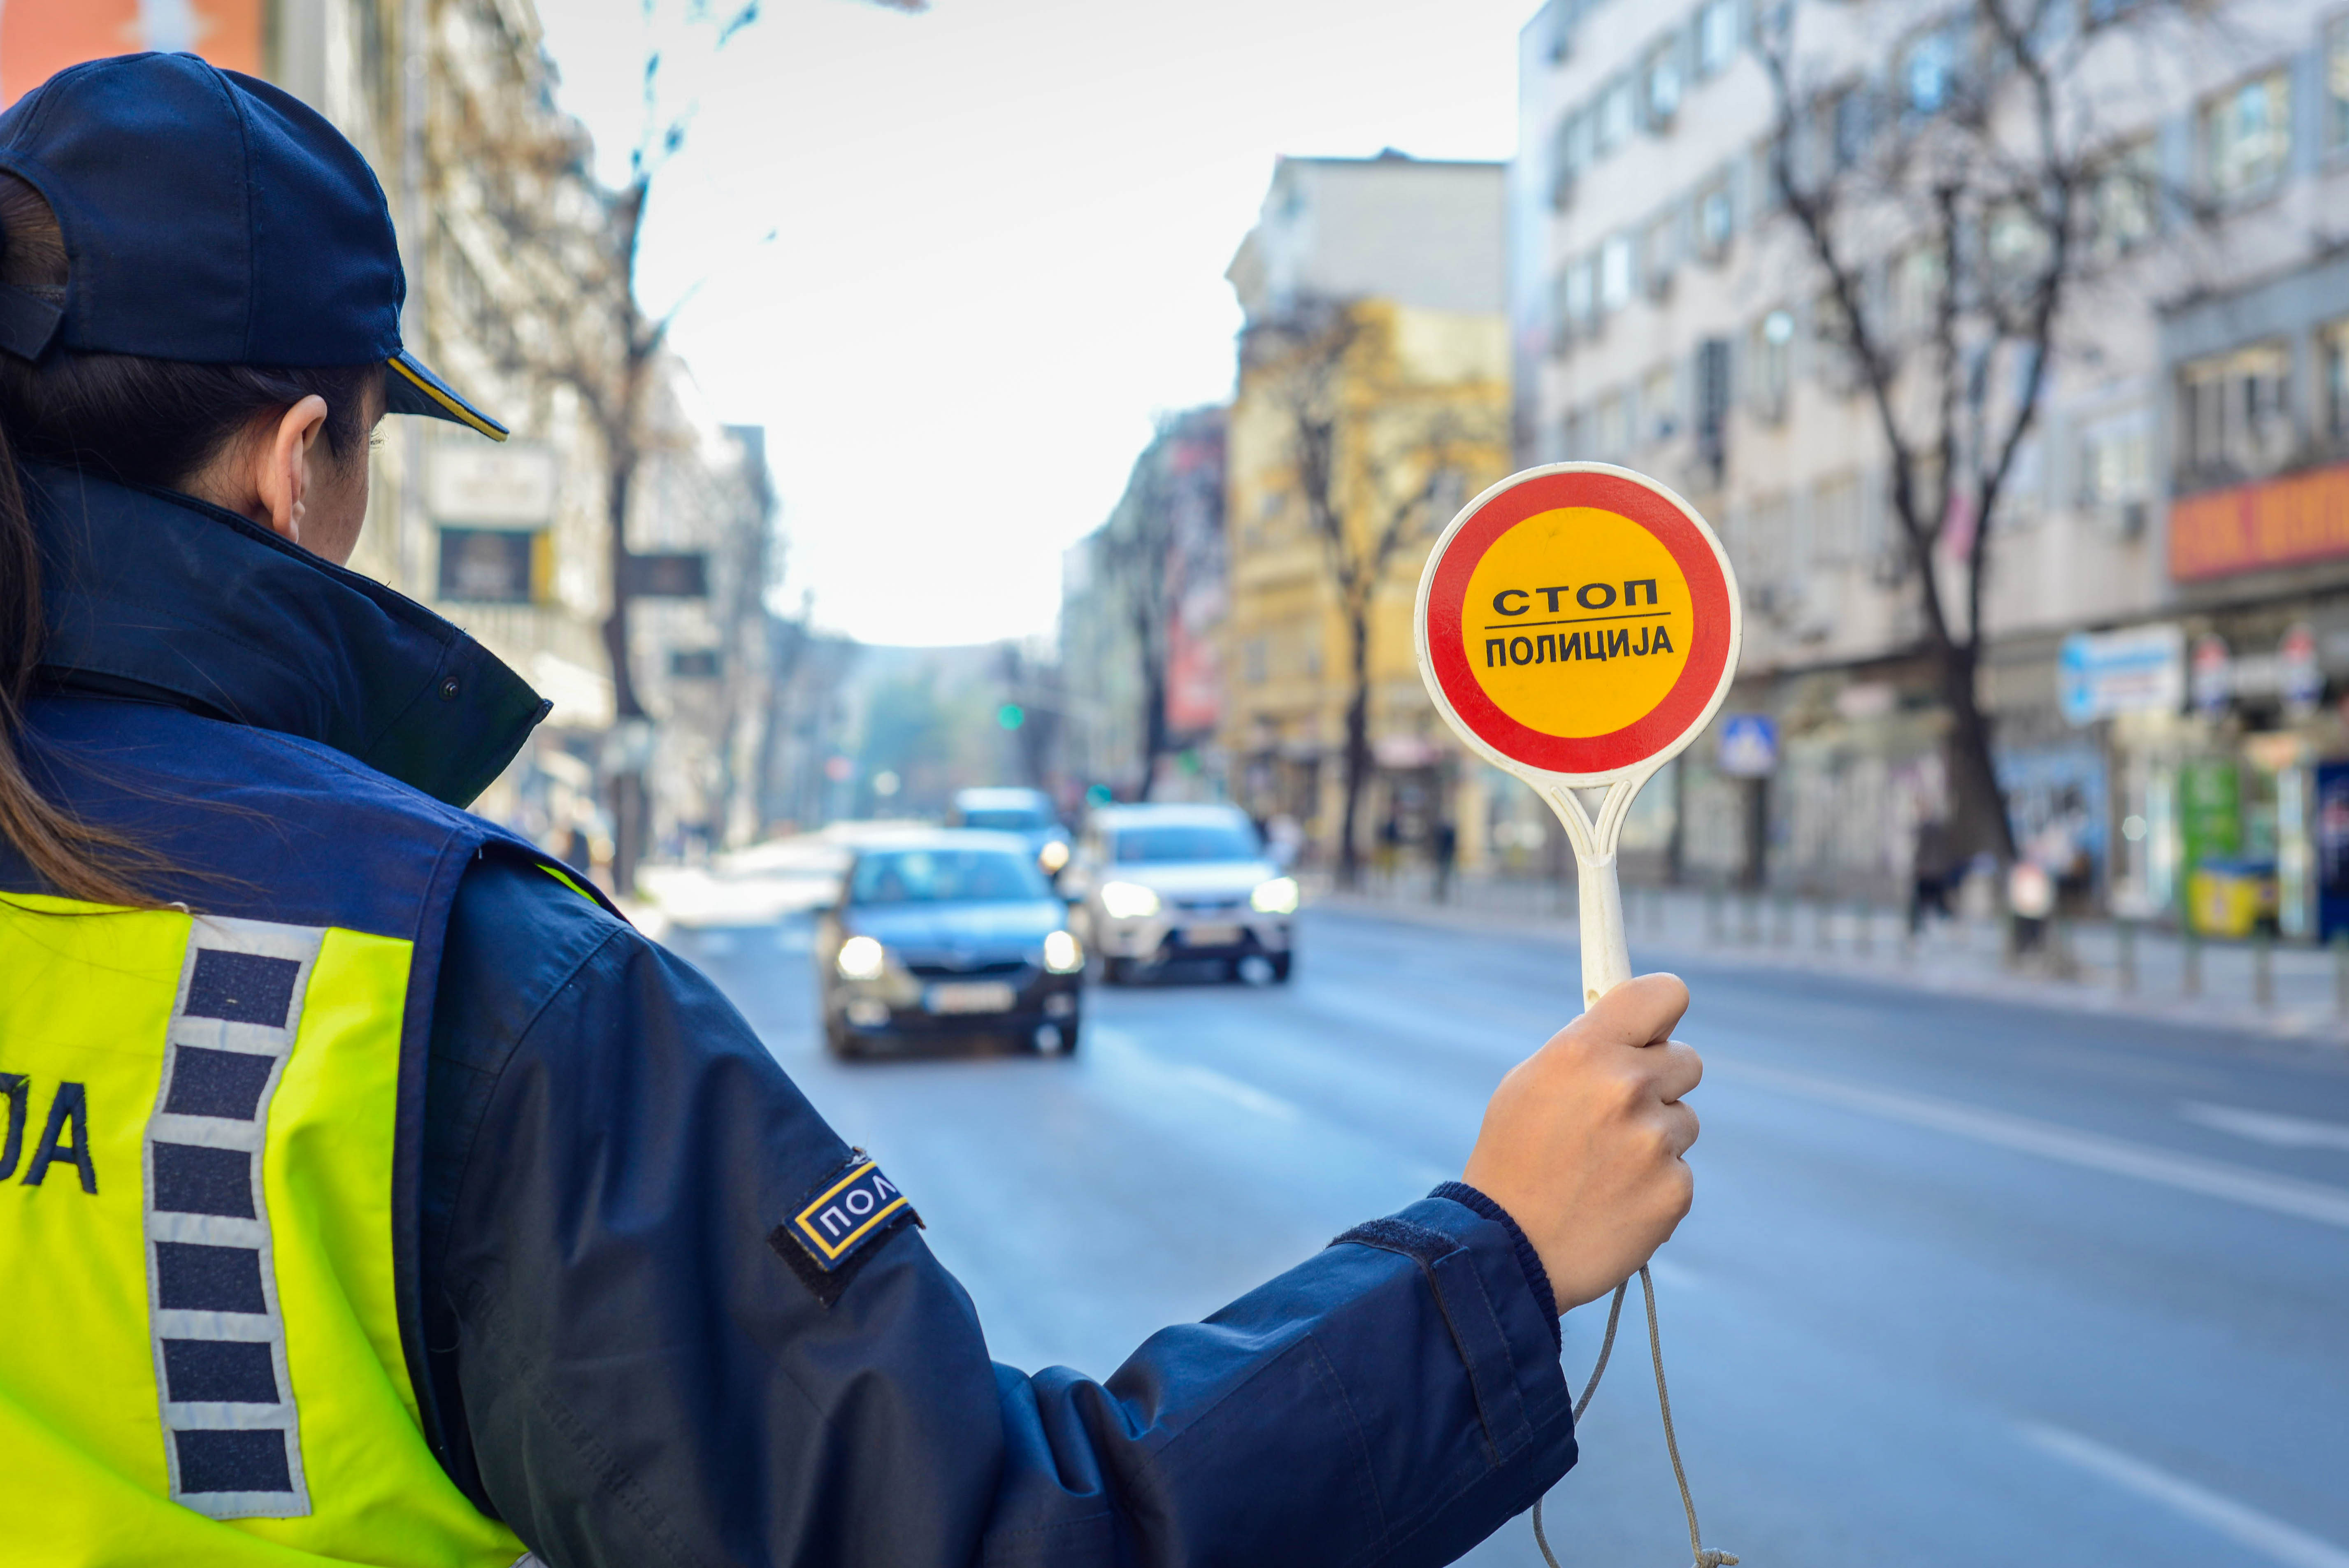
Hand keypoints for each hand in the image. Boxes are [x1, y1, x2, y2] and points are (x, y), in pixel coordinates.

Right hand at [1462, 973, 1701, 1310]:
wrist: (1508, 1250)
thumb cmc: (1512, 1161)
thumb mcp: (1529, 1083)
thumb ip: (1586, 1049)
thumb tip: (1634, 1032)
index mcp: (1584, 1050)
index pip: (1665, 994)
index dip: (1662, 1012)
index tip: (1654, 1030)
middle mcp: (1625, 1087)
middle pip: (1686, 1060)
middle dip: (1659, 1081)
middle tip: (1617, 1113)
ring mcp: (1655, 1141)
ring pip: (1684, 1120)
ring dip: (1655, 1137)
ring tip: (1604, 1167)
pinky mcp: (1675, 1190)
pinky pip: (1680, 1170)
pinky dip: (1655, 1184)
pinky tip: (1615, 1200)